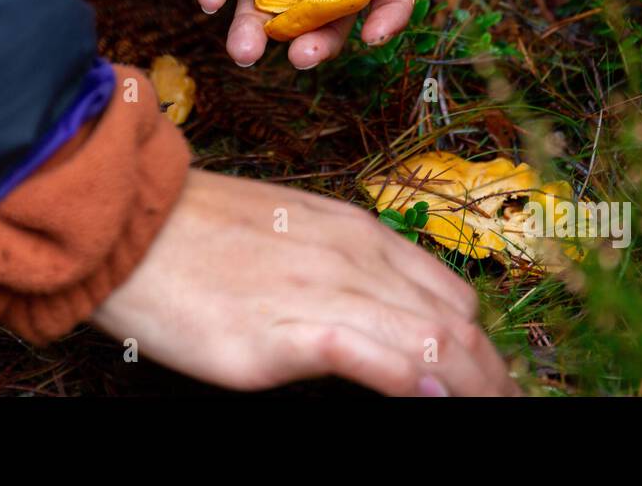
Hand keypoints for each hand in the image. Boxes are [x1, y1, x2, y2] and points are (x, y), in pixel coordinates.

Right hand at [90, 169, 521, 395]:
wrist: (131, 223)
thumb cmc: (200, 235)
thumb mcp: (292, 235)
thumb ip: (345, 271)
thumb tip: (382, 318)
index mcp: (360, 234)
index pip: (452, 296)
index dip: (483, 349)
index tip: (493, 386)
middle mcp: (357, 257)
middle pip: (458, 324)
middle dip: (494, 377)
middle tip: (510, 411)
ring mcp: (326, 290)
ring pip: (435, 341)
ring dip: (476, 387)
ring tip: (496, 417)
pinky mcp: (288, 328)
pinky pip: (376, 356)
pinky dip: (418, 382)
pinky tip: (439, 401)